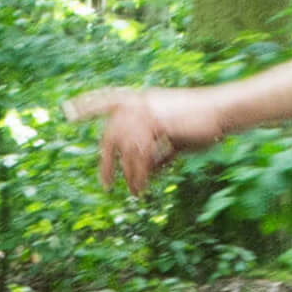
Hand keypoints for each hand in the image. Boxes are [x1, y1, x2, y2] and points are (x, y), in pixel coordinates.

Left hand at [65, 85, 225, 195]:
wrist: (223, 111)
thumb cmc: (202, 124)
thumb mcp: (174, 139)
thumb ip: (157, 152)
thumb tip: (144, 172)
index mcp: (141, 100)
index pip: (107, 99)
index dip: (87, 105)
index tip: (68, 111)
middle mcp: (140, 103)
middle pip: (110, 134)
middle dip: (106, 163)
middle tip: (106, 185)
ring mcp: (147, 111)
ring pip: (126, 150)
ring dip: (129, 175)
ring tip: (135, 192)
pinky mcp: (157, 123)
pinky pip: (140, 154)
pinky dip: (139, 174)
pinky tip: (142, 187)